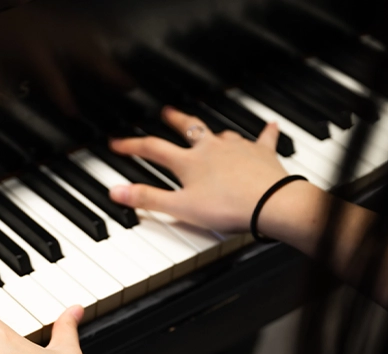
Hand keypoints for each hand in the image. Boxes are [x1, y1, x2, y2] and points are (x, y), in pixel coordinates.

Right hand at [109, 106, 289, 232]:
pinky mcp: (261, 153)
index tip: (119, 143)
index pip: (153, 149)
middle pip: (188, 128)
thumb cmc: (227, 207)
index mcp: (189, 162)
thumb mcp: (180, 207)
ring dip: (213, 130)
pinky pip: (263, 138)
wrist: (270, 204)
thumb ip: (147, 199)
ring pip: (221, 133)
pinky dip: (265, 132)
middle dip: (175, 120)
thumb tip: (116, 191)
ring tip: (210, 130)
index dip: (132, 146)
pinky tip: (270, 126)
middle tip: (167, 112)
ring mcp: (238, 148)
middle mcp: (211, 148)